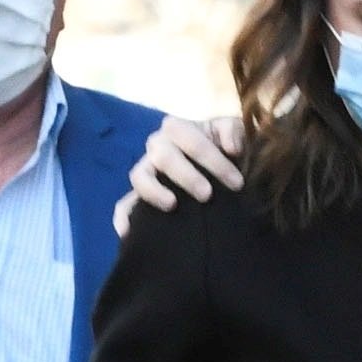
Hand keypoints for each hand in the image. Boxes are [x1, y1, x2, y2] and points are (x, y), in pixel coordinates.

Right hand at [112, 113, 244, 236]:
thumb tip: (231, 148)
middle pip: (163, 156)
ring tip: (172, 205)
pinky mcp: (141, 195)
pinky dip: (124, 217)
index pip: (190, 139)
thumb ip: (233, 131)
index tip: (236, 183)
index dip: (213, 160)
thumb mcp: (235, 132)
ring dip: (154, 191)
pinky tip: (127, 232)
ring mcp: (148, 171)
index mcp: (178, 129)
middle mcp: (158, 147)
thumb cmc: (227, 148)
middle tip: (207, 195)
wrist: (223, 170)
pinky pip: (125, 205)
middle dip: (187, 175)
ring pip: (140, 176)